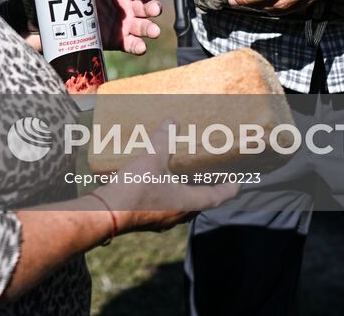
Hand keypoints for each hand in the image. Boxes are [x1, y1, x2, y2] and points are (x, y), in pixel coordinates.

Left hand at [92, 0, 161, 55]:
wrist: (72, 21)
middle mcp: (129, 7)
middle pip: (145, 7)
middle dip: (152, 8)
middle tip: (155, 9)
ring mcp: (127, 25)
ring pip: (143, 26)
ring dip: (150, 28)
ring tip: (154, 31)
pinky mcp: (122, 41)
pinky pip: (132, 44)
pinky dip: (138, 46)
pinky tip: (141, 47)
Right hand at [96, 122, 238, 232]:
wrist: (106, 212)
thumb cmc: (136, 188)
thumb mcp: (152, 159)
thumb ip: (163, 140)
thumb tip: (172, 122)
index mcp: (187, 203)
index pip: (215, 197)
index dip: (228, 189)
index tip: (237, 183)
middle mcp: (178, 215)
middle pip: (199, 205)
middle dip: (206, 192)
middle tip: (210, 178)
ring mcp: (161, 221)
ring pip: (181, 208)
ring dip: (185, 195)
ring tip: (184, 180)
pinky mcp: (145, 220)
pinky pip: (164, 209)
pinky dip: (167, 197)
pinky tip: (157, 187)